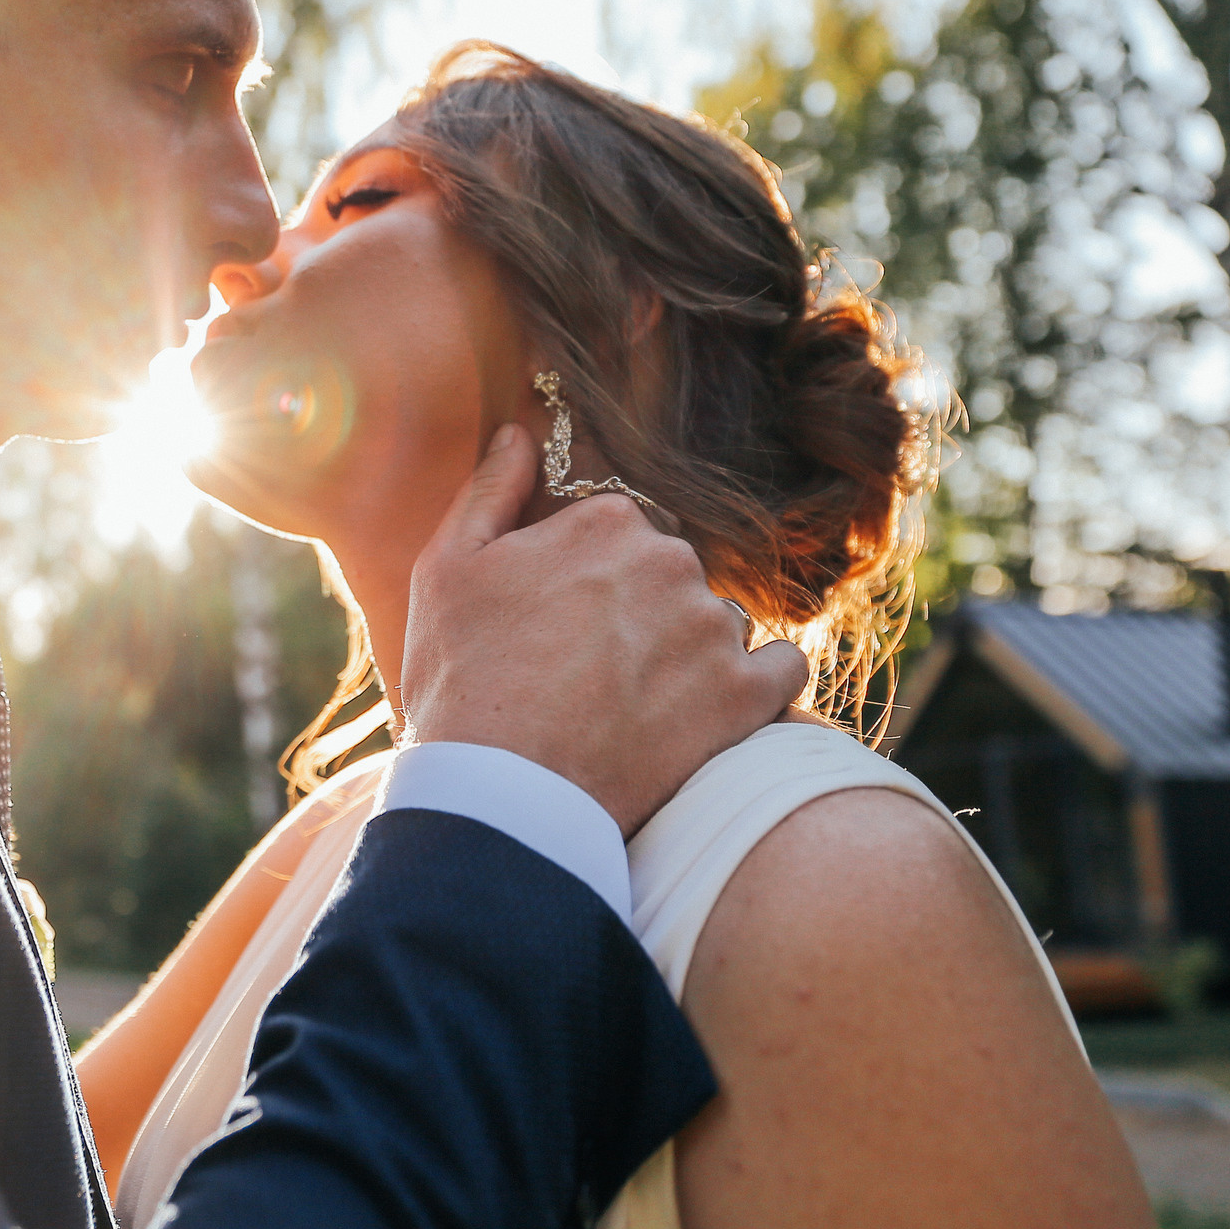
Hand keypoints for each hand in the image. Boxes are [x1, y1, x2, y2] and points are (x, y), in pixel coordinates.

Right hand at [399, 424, 810, 837]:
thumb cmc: (462, 680)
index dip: (590, 580)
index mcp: (606, 522)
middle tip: (593, 674)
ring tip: (639, 707)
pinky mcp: (745, 697)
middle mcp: (672, 561)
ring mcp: (713, 629)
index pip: (621, 534)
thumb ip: (491, 490)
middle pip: (673, 576)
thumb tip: (521, 433)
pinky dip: (757, 686)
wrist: (502, 795)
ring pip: (719, 624)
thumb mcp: (447, 569)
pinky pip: (782, 671)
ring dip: (693, 654)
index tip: (562, 626)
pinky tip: (714, 711)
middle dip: (643, 614)